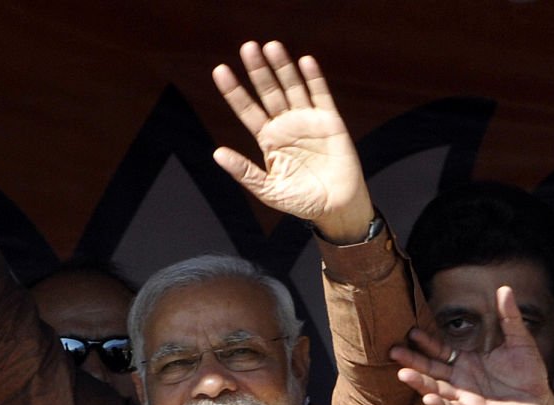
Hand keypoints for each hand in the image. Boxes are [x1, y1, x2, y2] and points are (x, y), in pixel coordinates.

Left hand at [212, 41, 373, 242]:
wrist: (337, 208)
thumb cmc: (301, 201)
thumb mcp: (268, 190)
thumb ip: (244, 172)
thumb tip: (217, 153)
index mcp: (268, 140)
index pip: (247, 110)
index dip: (234, 91)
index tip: (220, 70)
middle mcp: (286, 126)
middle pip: (268, 92)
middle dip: (258, 71)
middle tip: (247, 47)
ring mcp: (308, 121)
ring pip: (292, 87)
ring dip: (282, 67)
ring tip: (271, 46)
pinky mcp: (330, 121)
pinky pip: (320, 95)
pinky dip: (313, 78)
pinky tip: (304, 61)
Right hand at [394, 286, 553, 404]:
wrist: (542, 402)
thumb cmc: (529, 373)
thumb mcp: (519, 341)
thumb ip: (509, 318)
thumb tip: (504, 288)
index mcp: (466, 361)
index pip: (440, 350)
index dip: (426, 342)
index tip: (411, 332)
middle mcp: (460, 379)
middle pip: (431, 369)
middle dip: (412, 361)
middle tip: (392, 352)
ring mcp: (464, 398)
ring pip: (437, 389)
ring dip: (420, 382)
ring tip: (403, 374)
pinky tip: (428, 398)